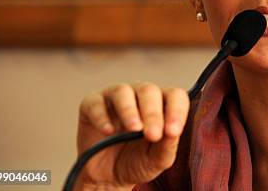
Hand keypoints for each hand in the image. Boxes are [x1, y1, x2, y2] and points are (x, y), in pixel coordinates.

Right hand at [75, 82, 189, 189]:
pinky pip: (95, 103)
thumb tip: (173, 132)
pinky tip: (109, 131)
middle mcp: (139, 95)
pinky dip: (101, 116)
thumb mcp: (157, 159)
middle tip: (152, 135)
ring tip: (134, 129)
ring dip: (129, 109)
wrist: (108, 177)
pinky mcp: (91, 105)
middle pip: (149, 90)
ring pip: (122, 91)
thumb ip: (167, 145)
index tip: (173, 131)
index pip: (175, 95)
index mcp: (161, 104)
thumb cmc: (137, 162)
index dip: (176, 110)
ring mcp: (114, 98)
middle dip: (153, 113)